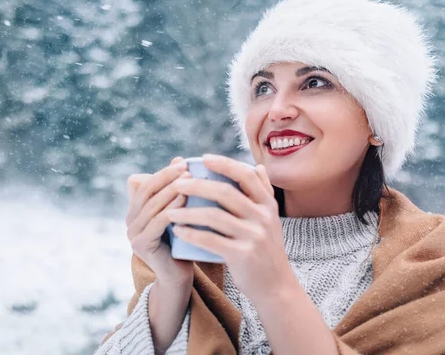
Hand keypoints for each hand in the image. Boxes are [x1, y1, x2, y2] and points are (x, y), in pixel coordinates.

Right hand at [125, 156, 194, 287]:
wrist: (179, 276)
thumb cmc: (182, 242)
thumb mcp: (179, 211)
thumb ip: (175, 189)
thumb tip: (179, 159)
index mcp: (135, 212)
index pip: (145, 184)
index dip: (162, 172)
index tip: (182, 163)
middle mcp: (130, 222)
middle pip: (147, 192)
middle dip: (167, 178)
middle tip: (186, 168)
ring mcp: (133, 234)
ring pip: (153, 206)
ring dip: (171, 191)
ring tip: (189, 180)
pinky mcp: (141, 245)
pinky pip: (158, 222)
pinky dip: (172, 209)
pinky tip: (186, 200)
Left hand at [165, 154, 295, 300]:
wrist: (276, 286)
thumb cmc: (267, 249)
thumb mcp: (272, 219)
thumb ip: (264, 192)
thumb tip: (258, 165)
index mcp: (268, 204)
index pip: (246, 175)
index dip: (224, 164)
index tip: (203, 158)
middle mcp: (263, 217)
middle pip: (225, 193)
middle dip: (197, 186)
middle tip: (177, 184)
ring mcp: (254, 236)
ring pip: (214, 216)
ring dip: (188, 212)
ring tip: (169, 211)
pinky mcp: (242, 255)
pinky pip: (211, 240)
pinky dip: (191, 234)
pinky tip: (177, 231)